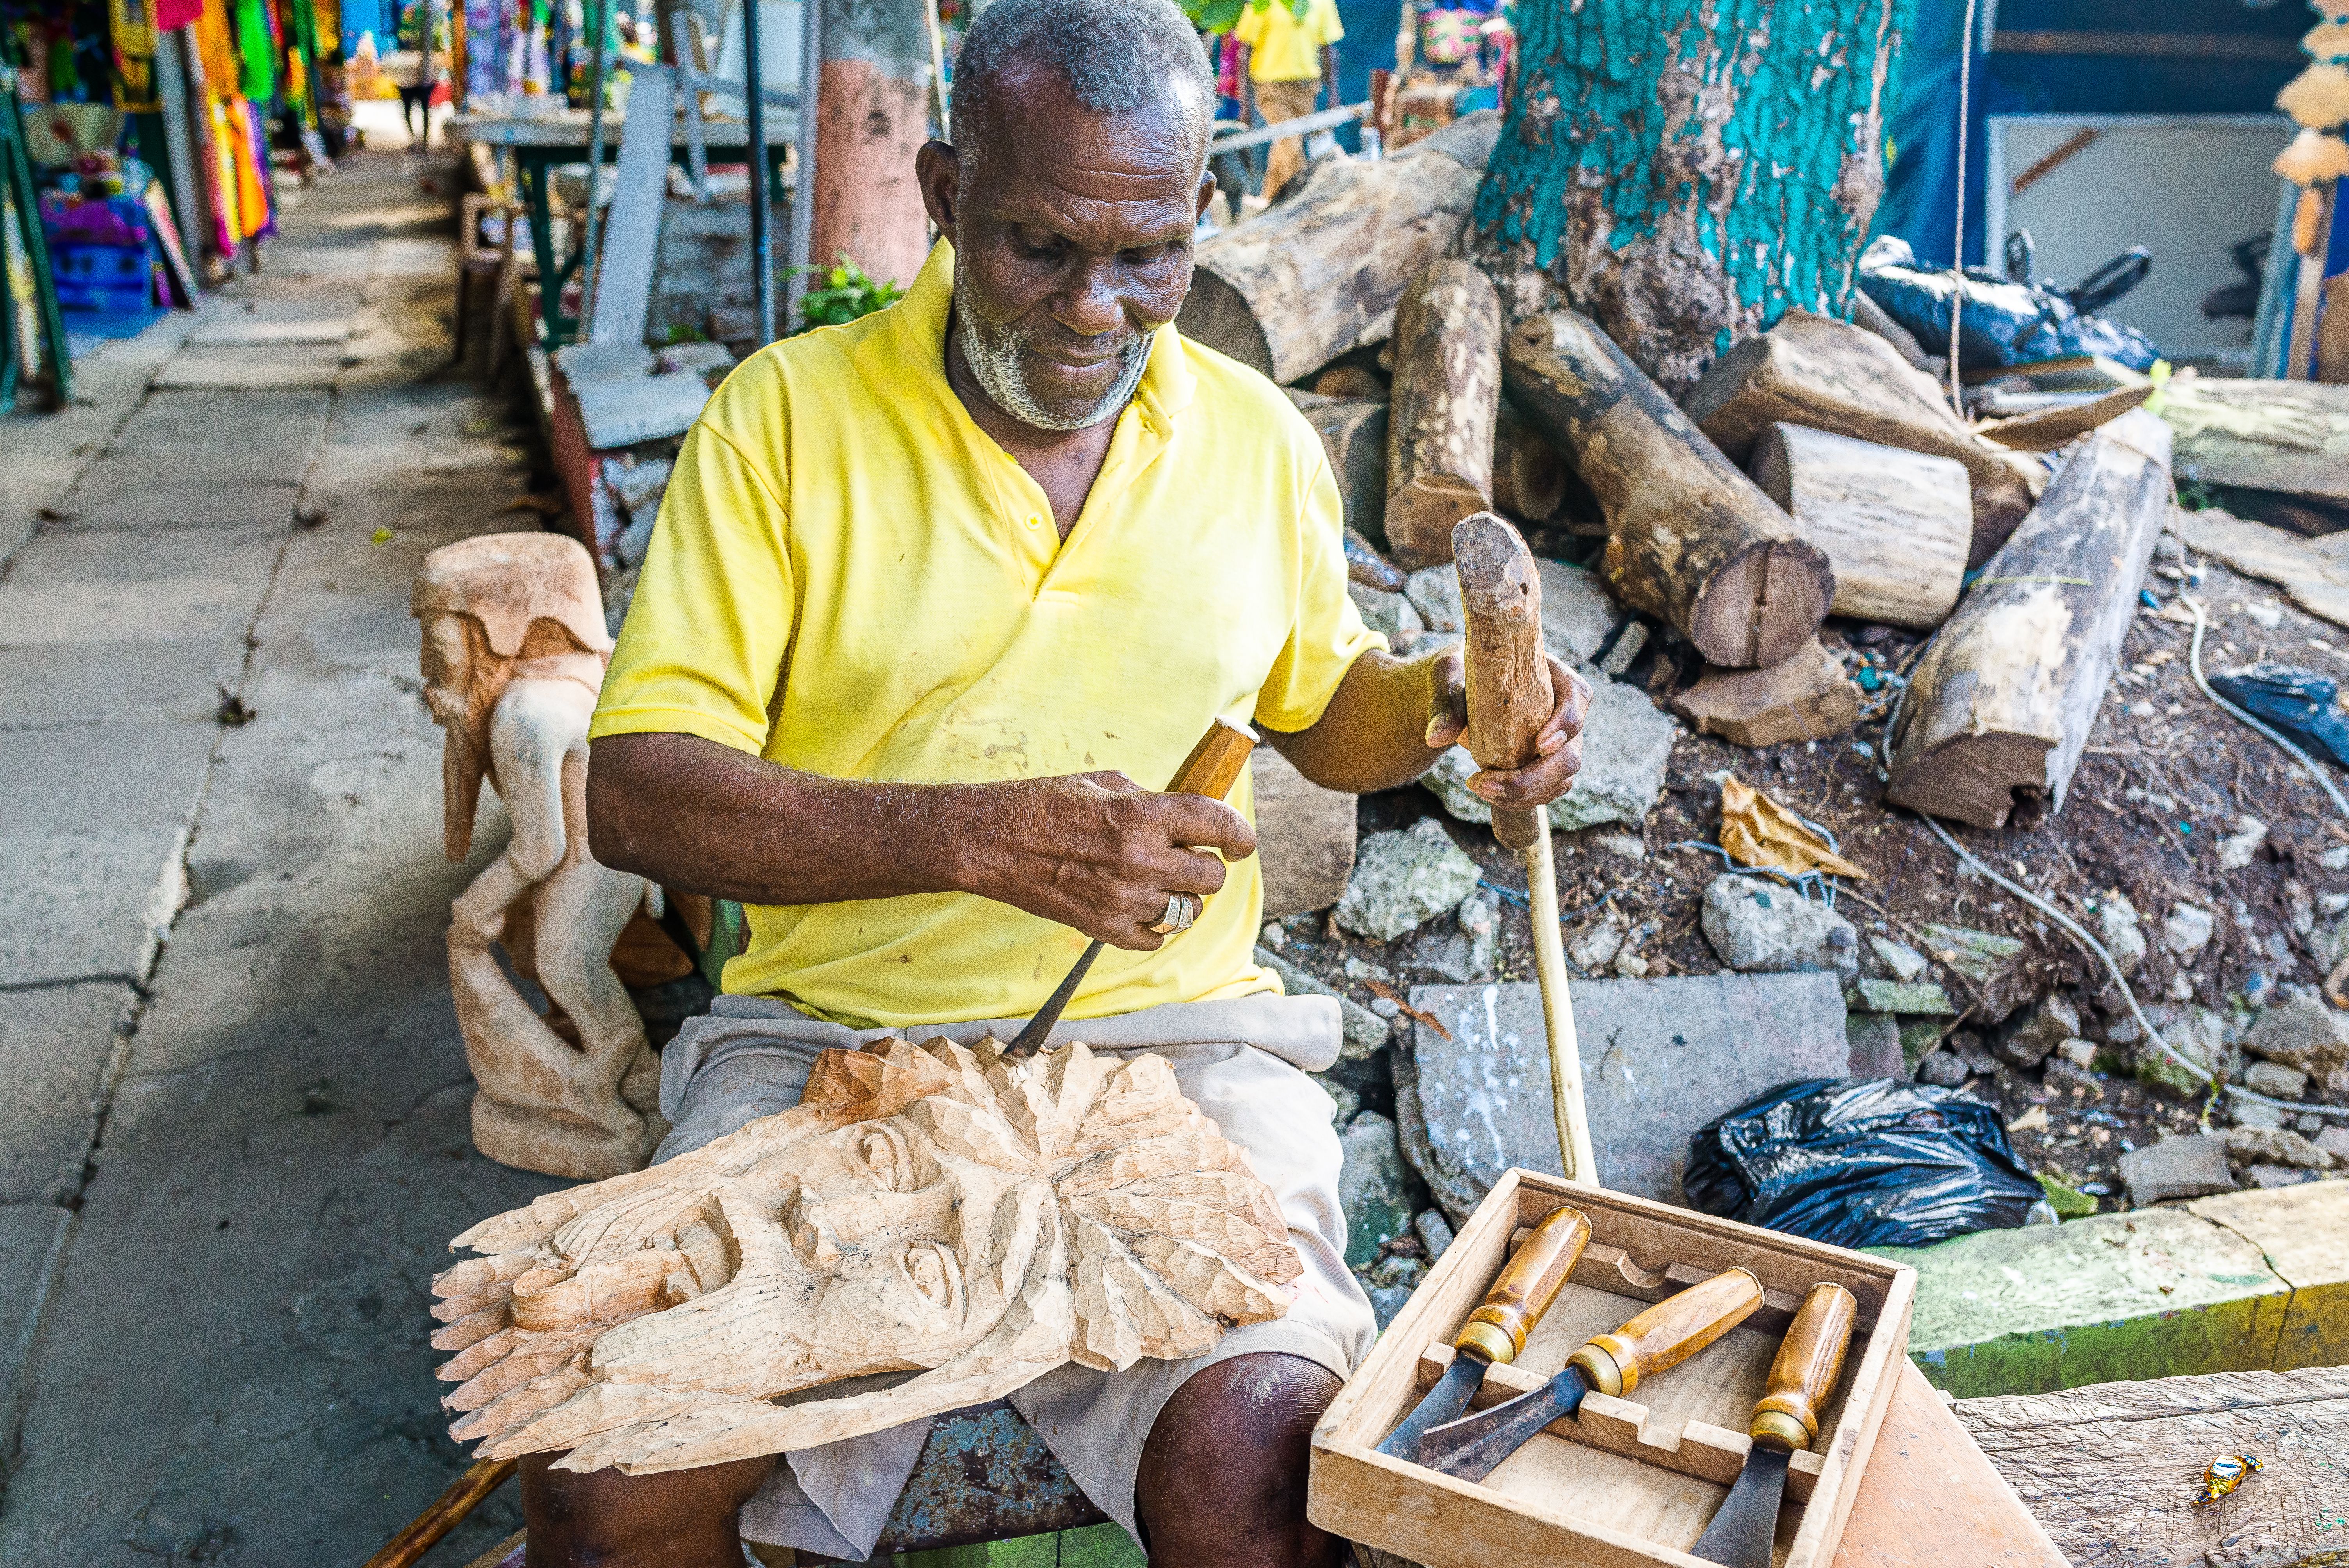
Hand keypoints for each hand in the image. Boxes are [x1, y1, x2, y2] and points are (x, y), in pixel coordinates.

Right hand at [953, 772, 1258, 950]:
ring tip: (1158, 882)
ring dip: (1182, 897)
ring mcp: (1124, 900)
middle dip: (1207, 866)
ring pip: (1188, 912)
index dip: (1240, 834)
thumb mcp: (1105, 784)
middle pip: (1212, 877)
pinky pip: (1156, 938)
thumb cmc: (1044, 803)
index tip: (1241, 841)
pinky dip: (1154, 925)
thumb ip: (1152, 801)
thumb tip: (1185, 815)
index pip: (1220, 825)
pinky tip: (1137, 905)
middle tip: (1187, 857)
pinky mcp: (1105, 929)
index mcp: (1143, 815)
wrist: (991, 840)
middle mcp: (1140, 861)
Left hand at [1421, 649, 1592, 810]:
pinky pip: (1544, 793)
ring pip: (1559, 782)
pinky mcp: (1547, 767)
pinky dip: (1516, 800)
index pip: (1577, 700)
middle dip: (1532, 778)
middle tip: (1486, 781)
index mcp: (1556, 678)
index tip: (1539, 745)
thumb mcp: (1449, 677)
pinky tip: (1485, 790)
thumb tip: (1435, 737)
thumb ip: (1444, 704)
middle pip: (1569, 756)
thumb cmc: (1462, 676)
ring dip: (1521, 795)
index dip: (1564, 725)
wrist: (1460, 694)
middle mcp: (1566, 714)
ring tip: (1478, 785)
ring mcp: (1561, 745)